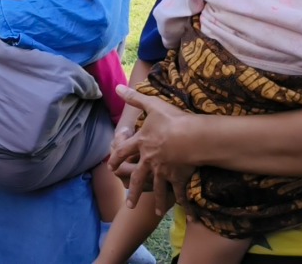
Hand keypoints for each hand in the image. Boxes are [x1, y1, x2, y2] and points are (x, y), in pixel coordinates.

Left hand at [116, 86, 199, 217]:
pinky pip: (180, 193)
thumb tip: (117, 87)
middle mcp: (149, 160)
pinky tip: (186, 214)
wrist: (191, 137)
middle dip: (132, 190)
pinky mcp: (178, 177)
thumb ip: (134, 98)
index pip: (124, 151)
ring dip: (155, 201)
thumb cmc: (171, 120)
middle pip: (137, 177)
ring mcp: (163, 171)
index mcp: (142, 143)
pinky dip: (183, 203)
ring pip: (156, 189)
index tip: (110, 165)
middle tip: (128, 202)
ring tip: (153, 212)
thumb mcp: (151, 105)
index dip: (116, 157)